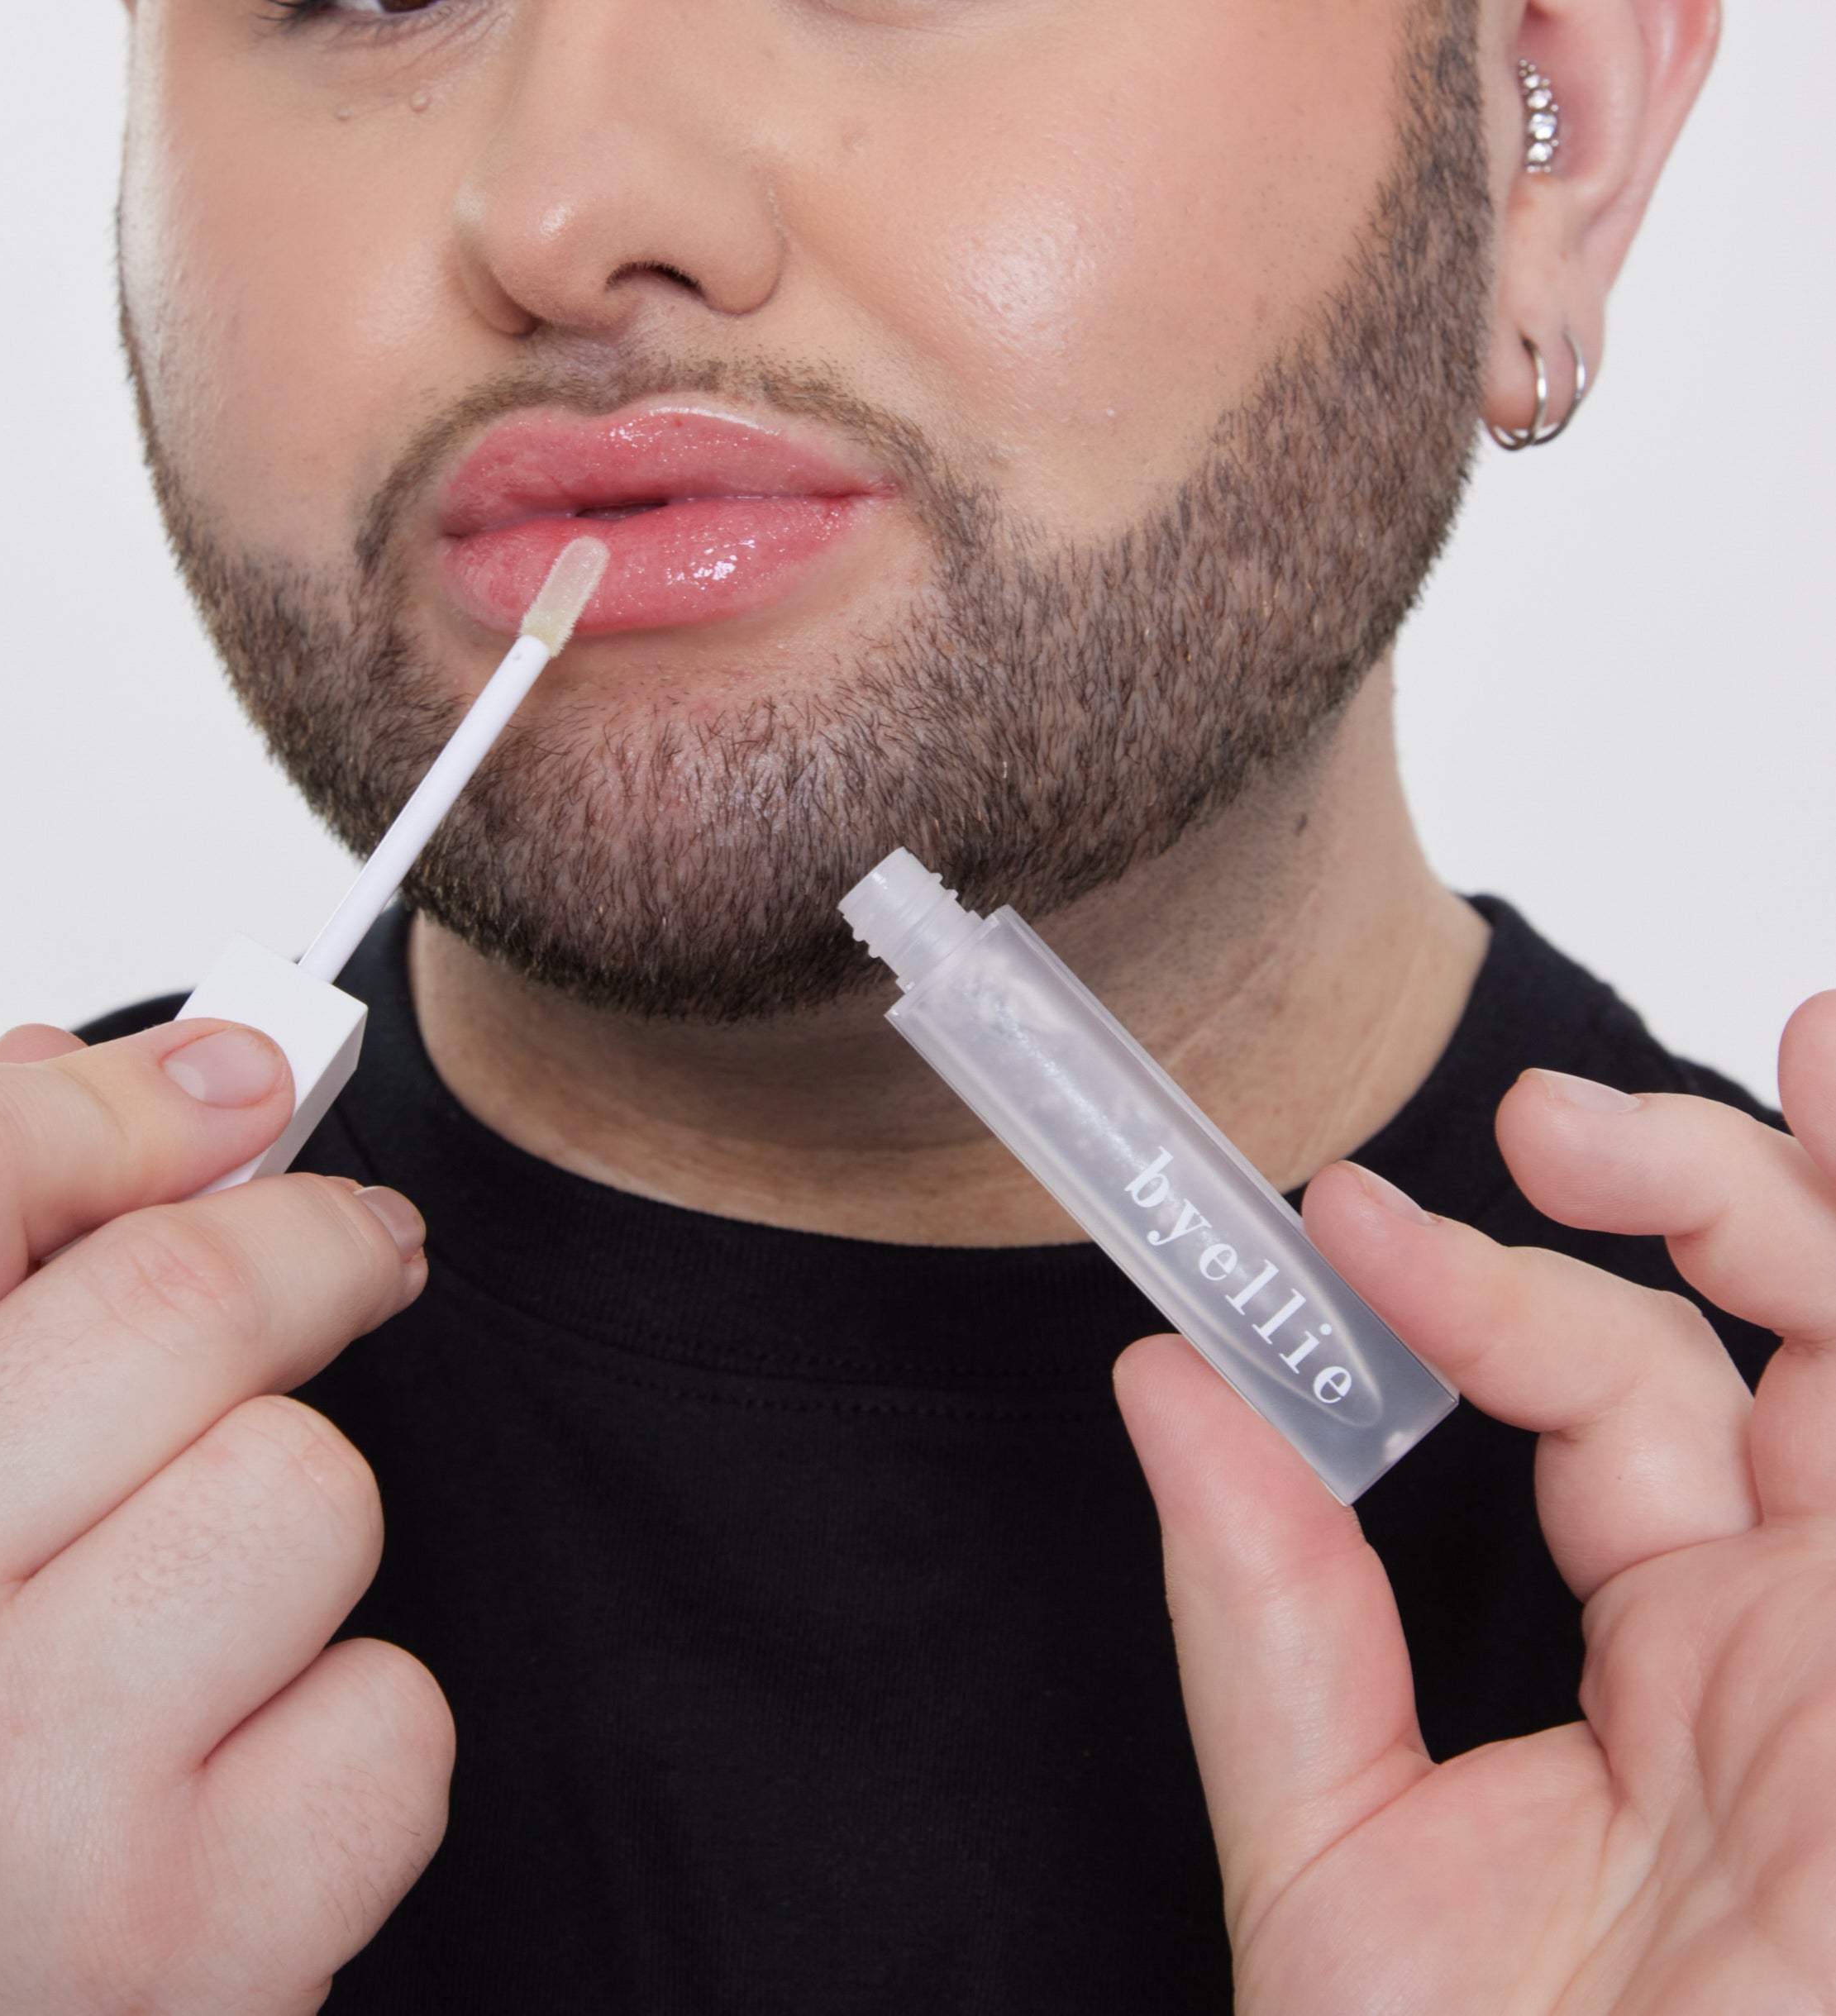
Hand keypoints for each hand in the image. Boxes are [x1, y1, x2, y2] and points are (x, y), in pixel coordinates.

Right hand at [0, 1013, 451, 2012]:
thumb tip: (142, 1082)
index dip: (118, 1102)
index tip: (233, 1083)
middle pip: (173, 1299)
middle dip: (308, 1246)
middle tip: (354, 1253)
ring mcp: (20, 1802)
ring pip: (307, 1490)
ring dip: (296, 1527)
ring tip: (197, 1629)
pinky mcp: (187, 1950)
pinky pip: (391, 1714)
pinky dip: (348, 1743)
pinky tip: (227, 1804)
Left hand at [1115, 991, 1835, 2013]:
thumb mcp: (1351, 1880)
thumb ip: (1265, 1621)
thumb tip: (1160, 1379)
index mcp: (1672, 1671)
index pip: (1598, 1398)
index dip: (1473, 1290)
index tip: (1328, 1233)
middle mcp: (1808, 1636)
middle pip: (1787, 1334)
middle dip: (1683, 1186)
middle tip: (1539, 1128)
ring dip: (1827, 1191)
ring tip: (1810, 1047)